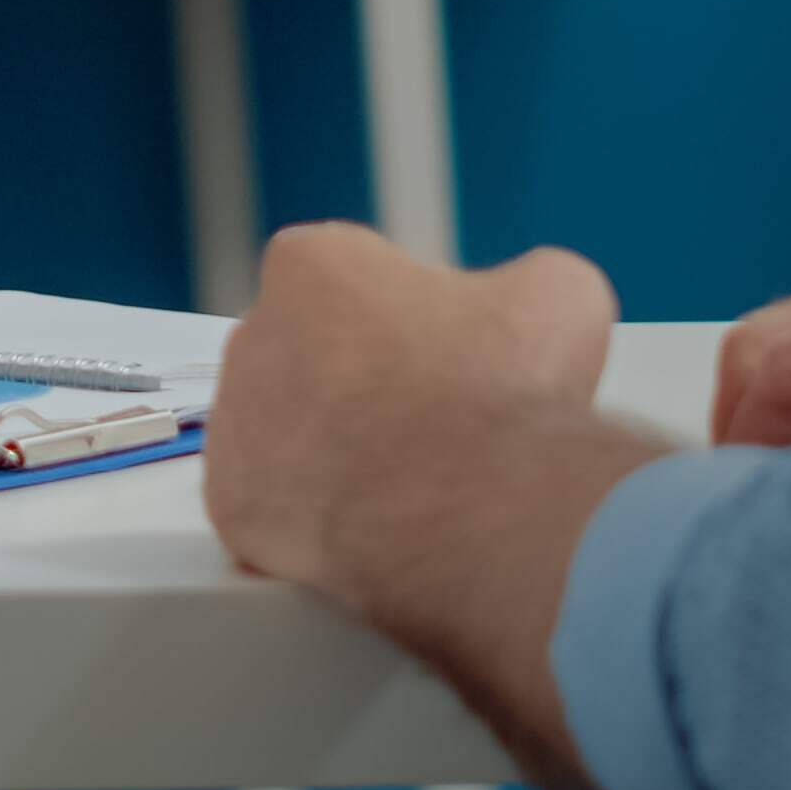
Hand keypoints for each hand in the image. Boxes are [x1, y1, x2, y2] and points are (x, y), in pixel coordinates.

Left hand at [199, 223, 644, 789]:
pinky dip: (312, 519)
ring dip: (329, 450)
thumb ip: (517, 284)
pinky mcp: (235, 510)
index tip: (444, 355)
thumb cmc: (512, 400)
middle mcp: (252, 336)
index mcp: (313, 266)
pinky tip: (373, 524)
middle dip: (357, 384)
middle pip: (305, 354)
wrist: (490, 517)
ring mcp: (234, 428)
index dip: (404, 320)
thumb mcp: (556, 296)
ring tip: (405, 479)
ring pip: (279, 432)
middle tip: (427, 421)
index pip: (347, 281)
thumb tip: (520, 308)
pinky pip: (269, 507)